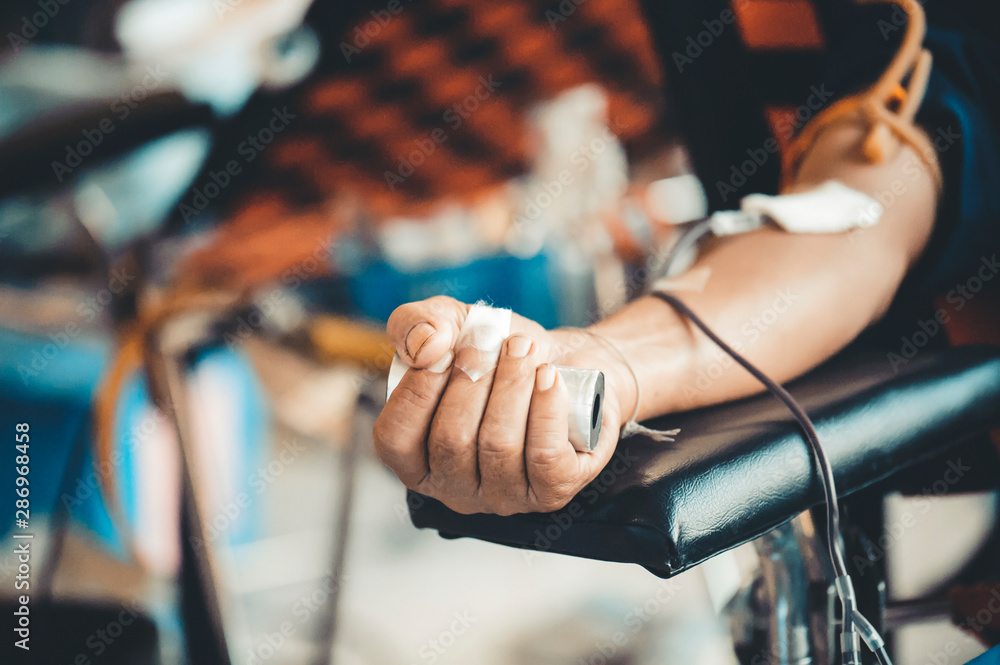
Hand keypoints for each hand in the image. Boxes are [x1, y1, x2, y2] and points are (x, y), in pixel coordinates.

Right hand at [372, 296, 629, 514]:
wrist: (565, 361)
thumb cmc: (498, 354)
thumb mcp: (449, 326)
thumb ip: (416, 325)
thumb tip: (425, 348)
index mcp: (415, 458)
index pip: (395, 439)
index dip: (417, 390)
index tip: (447, 347)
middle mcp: (453, 488)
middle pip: (452, 440)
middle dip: (475, 380)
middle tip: (497, 342)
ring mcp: (502, 496)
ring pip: (499, 447)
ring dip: (512, 386)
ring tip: (525, 350)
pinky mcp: (551, 491)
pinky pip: (544, 459)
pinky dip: (547, 410)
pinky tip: (549, 377)